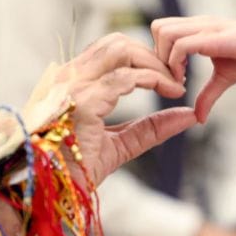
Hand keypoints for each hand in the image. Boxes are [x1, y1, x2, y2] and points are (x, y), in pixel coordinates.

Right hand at [55, 33, 197, 186]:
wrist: (48, 193)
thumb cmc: (74, 171)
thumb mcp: (118, 146)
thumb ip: (149, 129)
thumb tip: (188, 115)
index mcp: (71, 82)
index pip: (110, 50)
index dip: (144, 58)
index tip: (169, 78)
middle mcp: (69, 77)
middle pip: (118, 43)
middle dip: (152, 55)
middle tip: (177, 78)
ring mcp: (73, 86)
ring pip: (121, 50)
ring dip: (154, 63)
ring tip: (175, 84)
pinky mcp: (82, 101)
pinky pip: (125, 77)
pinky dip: (153, 79)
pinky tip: (170, 91)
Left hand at [150, 17, 235, 121]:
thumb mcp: (223, 78)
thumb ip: (207, 95)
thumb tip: (198, 118)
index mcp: (198, 28)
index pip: (162, 29)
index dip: (160, 53)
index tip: (174, 77)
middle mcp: (198, 23)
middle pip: (157, 27)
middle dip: (158, 54)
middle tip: (173, 77)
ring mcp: (205, 26)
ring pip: (164, 32)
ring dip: (166, 59)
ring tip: (180, 79)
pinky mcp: (213, 35)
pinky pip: (181, 45)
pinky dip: (176, 64)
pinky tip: (186, 80)